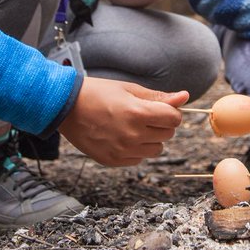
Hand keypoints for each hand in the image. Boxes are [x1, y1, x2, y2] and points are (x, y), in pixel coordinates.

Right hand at [57, 78, 187, 165]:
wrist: (66, 108)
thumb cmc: (98, 93)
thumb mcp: (129, 89)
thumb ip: (158, 97)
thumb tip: (184, 97)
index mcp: (138, 113)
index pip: (174, 119)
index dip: (170, 112)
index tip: (159, 108)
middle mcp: (133, 135)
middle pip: (168, 134)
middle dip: (161, 124)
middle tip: (142, 114)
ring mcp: (123, 150)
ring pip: (156, 149)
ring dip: (151, 139)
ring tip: (132, 126)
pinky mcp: (113, 161)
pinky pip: (139, 159)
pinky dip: (136, 149)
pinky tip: (121, 136)